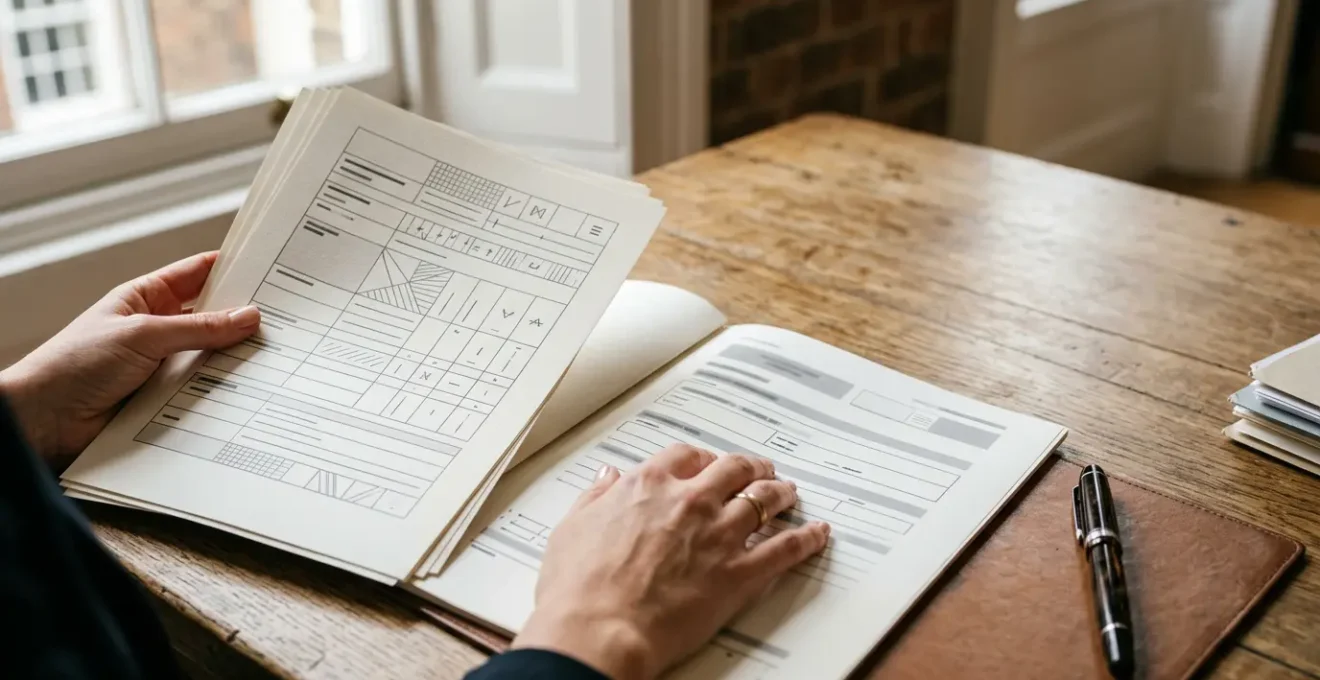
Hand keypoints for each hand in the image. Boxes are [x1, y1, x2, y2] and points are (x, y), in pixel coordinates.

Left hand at [0, 252, 259, 467]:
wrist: (44, 420)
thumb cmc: (76, 364)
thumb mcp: (143, 334)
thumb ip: (199, 328)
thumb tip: (248, 316)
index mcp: (147, 298)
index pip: (198, 273)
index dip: (232, 267)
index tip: (271, 266)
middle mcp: (158, 329)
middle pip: (212, 317)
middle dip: (244, 317)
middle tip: (286, 316)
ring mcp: (163, 364)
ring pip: (212, 356)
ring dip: (237, 358)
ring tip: (276, 354)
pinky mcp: (167, 399)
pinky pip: (204, 391)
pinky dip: (225, 391)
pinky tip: (251, 389)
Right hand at [513, 445, 829, 679]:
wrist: (599, 630)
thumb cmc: (579, 589)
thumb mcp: (572, 528)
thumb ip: (595, 496)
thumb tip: (607, 477)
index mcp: (647, 487)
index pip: (685, 456)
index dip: (700, 458)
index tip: (705, 464)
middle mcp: (689, 502)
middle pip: (733, 469)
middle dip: (749, 467)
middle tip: (757, 471)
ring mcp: (718, 535)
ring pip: (763, 500)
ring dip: (780, 493)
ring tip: (789, 493)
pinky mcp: (738, 573)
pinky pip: (784, 549)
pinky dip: (806, 539)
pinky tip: (817, 533)